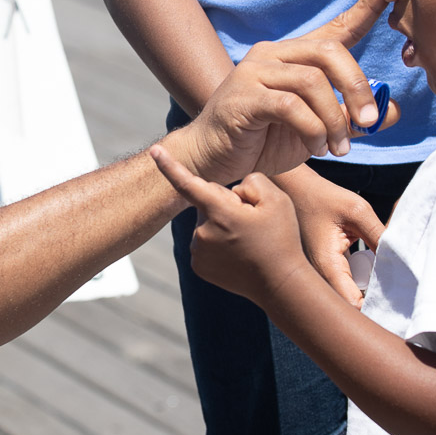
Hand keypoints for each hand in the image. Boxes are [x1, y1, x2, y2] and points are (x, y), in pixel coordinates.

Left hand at [152, 149, 316, 306]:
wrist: (281, 284)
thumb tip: (230, 192)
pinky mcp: (198, 266)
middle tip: (253, 222)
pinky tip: (238, 252)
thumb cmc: (281, 239)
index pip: (188, 184)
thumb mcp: (276, 199)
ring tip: (248, 240)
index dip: (169, 165)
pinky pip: (204, 241)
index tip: (153, 150)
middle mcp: (202, 232)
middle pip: (207, 201)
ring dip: (222, 224)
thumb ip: (250, 181)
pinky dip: (218, 242)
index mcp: (220, 212)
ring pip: (206, 222)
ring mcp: (198, 251)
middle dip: (225, 203)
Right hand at [166, 0, 398, 184]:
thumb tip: (392, 111)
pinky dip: (313, 129)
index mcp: (294, 56)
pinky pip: (291, 106)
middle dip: (357, 87)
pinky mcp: (243, 96)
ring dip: (334, 118)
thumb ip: (351, 119)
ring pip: (312, 81)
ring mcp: (254, 71)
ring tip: (338, 147)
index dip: (367, 6)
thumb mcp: (318, 131)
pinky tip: (315, 148)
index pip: (336, 28)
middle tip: (369, 121)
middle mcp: (273, 54)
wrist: (213, 159)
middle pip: (329, 51)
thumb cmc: (263, 141)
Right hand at [275, 166, 384, 307]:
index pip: (353, 305)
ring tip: (386, 272)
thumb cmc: (322, 197)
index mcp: (327, 266)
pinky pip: (345, 284)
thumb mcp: (358, 211)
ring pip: (348, 295)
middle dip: (376, 297)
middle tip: (398, 285)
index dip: (376, 305)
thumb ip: (381, 235)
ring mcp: (320, 275)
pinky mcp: (323, 269)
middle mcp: (320, 276)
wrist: (294, 190)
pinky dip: (360, 277)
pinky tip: (371, 263)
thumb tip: (402, 258)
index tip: (398, 296)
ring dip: (368, 287)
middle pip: (352, 305)